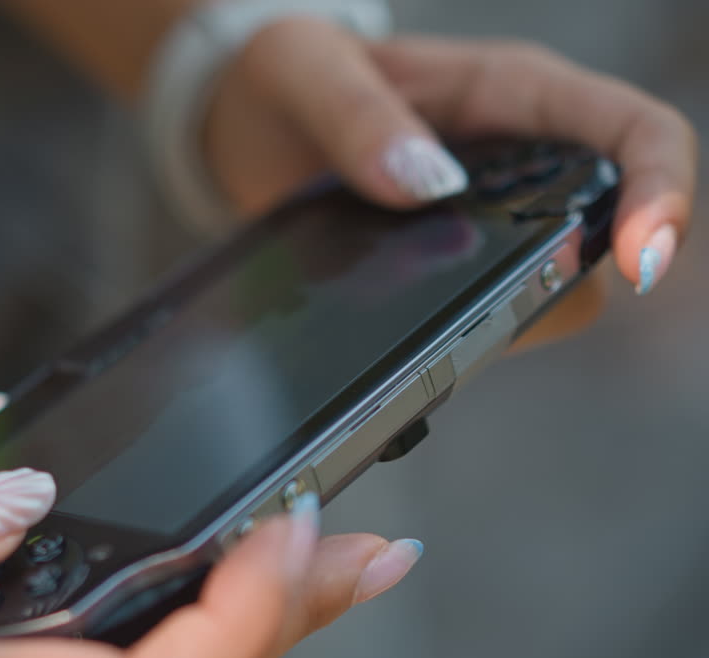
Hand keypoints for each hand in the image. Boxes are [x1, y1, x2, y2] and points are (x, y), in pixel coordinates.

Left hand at [203, 19, 696, 342]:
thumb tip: (423, 182)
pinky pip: (488, 312)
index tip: (638, 260)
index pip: (633, 130)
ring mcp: (491, 218)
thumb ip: (357, 115)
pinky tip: (410, 344)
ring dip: (513, 317)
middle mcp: (519, 156)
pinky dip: (463, 336)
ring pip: (554, 286)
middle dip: (581, 279)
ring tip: (433, 327)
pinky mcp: (453, 266)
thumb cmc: (289, 73)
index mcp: (509, 91)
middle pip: (606, 228)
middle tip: (505, 315)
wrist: (243, 119)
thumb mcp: (304, 69)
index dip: (659, 192)